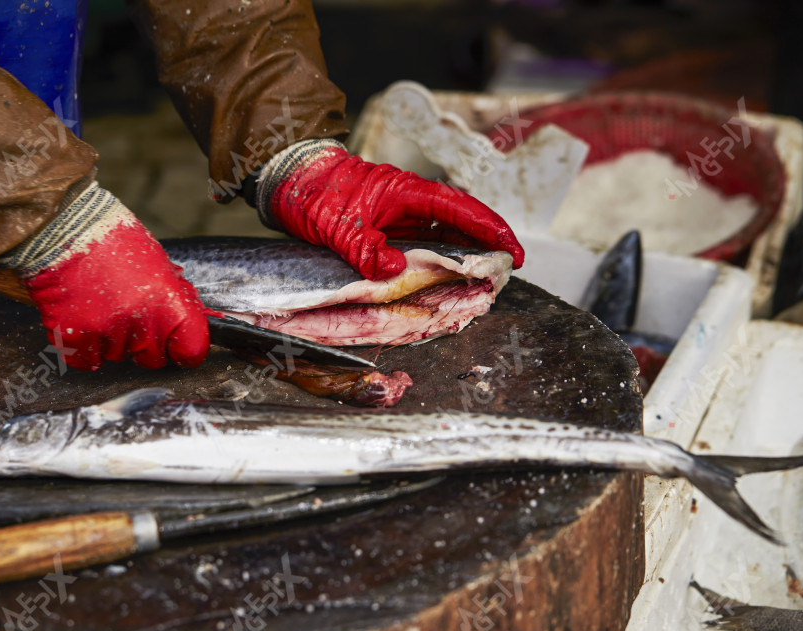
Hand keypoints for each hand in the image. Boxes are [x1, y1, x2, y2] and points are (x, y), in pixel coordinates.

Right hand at [0, 184, 211, 370]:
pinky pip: (87, 361)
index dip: (186, 350)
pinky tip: (83, 319)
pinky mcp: (75, 340)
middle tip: (130, 314)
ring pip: (119, 358)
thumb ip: (173, 299)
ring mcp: (107, 335)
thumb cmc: (114, 241)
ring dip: (112, 340)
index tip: (179, 347)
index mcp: (168, 306)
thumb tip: (187, 321)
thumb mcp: (159, 265)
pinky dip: (84, 347)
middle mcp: (141, 325)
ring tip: (101, 305)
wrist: (64, 229)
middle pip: (153, 359)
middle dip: (145, 344)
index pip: (191, 350)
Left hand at [255, 140, 524, 280]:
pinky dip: (439, 259)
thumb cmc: (314, 193)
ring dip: (466, 255)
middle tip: (506, 273)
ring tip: (484, 280)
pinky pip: (423, 243)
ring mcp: (401, 213)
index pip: (462, 210)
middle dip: (488, 245)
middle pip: (462, 223)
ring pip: (444, 234)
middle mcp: (411, 201)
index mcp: (408, 191)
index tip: (514, 252)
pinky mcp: (389, 226)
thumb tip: (394, 270)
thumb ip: (365, 248)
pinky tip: (446, 276)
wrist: (288, 178)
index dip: (492, 230)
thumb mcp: (337, 224)